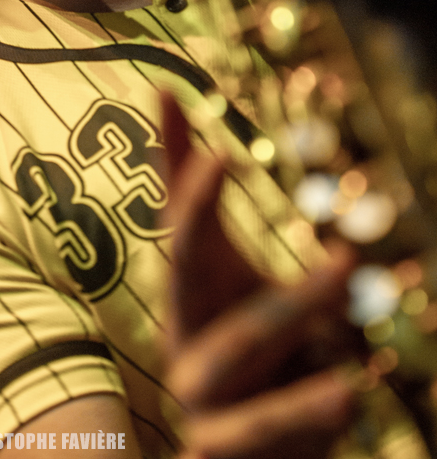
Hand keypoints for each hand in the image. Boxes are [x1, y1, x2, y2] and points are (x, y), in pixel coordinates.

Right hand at [161, 92, 357, 458]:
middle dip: (288, 299)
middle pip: (231, 332)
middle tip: (348, 261)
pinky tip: (338, 416)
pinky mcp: (224, 457)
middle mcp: (188, 351)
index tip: (221, 158)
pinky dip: (289, 442)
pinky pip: (256, 455)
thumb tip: (164, 90)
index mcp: (187, 297)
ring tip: (349, 388)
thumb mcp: (218, 255)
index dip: (193, 205)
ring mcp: (206, 412)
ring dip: (295, 401)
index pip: (182, 244)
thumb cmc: (222, 320)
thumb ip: (188, 183)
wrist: (219, 433)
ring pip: (245, 410)